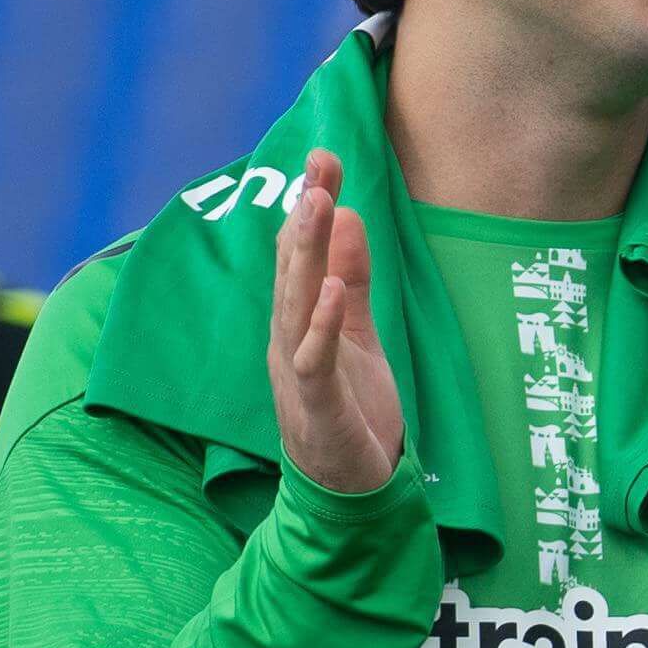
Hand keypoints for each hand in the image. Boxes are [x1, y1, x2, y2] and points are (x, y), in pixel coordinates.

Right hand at [263, 151, 406, 495]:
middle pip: (294, 269)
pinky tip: (333, 289)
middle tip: (320, 165)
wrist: (348, 488)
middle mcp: (288, 338)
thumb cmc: (350, 408)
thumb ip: (354, 280)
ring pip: (296, 303)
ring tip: (319, 204)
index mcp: (299, 321)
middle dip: (305, 215)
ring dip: (306, 254)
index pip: (301, 255)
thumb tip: (349, 217)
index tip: (326, 160)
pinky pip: (313, 358)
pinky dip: (322, 323)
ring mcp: (297, 370)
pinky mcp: (315, 403)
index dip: (311, 207)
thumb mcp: (358, 334)